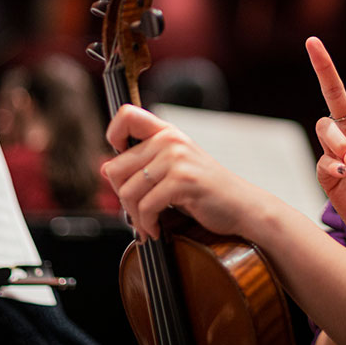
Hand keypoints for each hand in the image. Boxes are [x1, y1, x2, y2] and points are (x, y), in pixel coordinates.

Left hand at [101, 105, 254, 240]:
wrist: (241, 206)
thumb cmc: (205, 190)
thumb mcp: (174, 168)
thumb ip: (144, 163)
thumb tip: (104, 169)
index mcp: (167, 132)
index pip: (127, 115)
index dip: (114, 135)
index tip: (121, 160)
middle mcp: (170, 140)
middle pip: (115, 168)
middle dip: (122, 198)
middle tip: (137, 211)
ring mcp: (177, 158)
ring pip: (127, 192)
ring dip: (134, 216)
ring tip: (147, 224)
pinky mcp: (183, 180)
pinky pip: (146, 206)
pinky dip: (147, 224)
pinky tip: (156, 229)